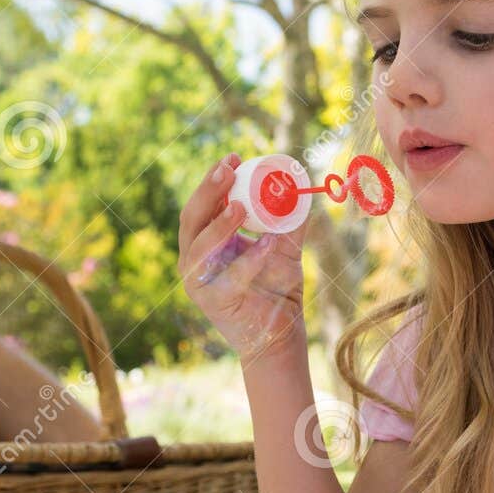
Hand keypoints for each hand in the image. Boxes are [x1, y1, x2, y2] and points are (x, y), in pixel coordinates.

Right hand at [178, 152, 306, 363]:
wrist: (280, 334)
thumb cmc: (276, 289)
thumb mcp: (284, 246)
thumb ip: (290, 218)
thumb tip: (302, 182)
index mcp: (206, 241)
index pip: (202, 204)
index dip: (213, 179)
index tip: (233, 157)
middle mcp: (195, 259)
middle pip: (191, 219)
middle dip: (208, 192)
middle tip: (228, 169)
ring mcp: (198, 282)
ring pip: (200, 248)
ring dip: (219, 225)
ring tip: (240, 206)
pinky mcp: (213, 303)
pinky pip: (230, 277)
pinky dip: (250, 260)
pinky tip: (269, 245)